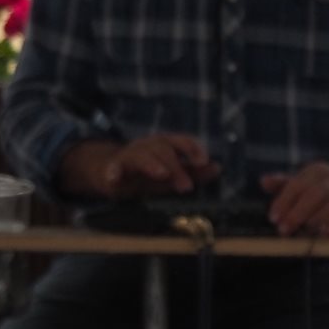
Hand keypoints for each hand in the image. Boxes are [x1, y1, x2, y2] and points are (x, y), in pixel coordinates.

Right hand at [63, 133, 219, 199]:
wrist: (111, 171)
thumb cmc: (148, 172)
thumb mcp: (172, 173)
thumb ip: (194, 172)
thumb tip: (218, 168)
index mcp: (165, 144)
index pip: (181, 141)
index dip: (193, 149)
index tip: (204, 162)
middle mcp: (148, 146)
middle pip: (163, 149)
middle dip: (176, 167)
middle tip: (186, 187)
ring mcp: (129, 156)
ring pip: (140, 156)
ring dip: (152, 164)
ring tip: (162, 174)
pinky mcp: (111, 169)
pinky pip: (112, 169)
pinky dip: (112, 172)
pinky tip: (114, 179)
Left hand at [258, 162, 328, 236]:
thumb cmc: (317, 197)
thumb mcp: (299, 186)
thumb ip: (281, 185)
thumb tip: (264, 181)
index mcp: (320, 171)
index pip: (299, 184)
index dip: (284, 201)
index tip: (273, 218)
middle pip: (316, 194)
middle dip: (297, 213)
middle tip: (283, 229)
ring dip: (314, 221)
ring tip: (304, 231)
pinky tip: (320, 235)